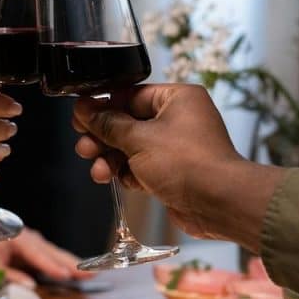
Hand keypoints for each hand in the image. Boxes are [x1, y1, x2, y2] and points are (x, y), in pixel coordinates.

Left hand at [0, 229, 94, 287]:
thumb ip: (7, 277)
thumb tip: (31, 287)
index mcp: (14, 237)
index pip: (37, 254)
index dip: (52, 265)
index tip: (68, 275)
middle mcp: (24, 236)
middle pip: (51, 251)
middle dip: (71, 263)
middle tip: (92, 273)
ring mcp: (26, 240)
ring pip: (51, 252)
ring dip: (68, 262)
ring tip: (88, 273)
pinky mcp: (24, 247)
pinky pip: (45, 254)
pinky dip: (58, 262)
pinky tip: (69, 270)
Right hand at [72, 84, 281, 245]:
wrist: (218, 203)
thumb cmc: (186, 163)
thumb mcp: (139, 139)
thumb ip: (108, 124)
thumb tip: (85, 110)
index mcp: (177, 99)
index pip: (131, 95)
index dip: (103, 107)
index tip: (80, 117)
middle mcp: (178, 119)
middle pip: (128, 122)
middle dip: (103, 137)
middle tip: (84, 146)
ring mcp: (176, 147)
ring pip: (132, 147)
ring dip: (111, 159)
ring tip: (97, 170)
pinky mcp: (172, 172)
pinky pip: (141, 167)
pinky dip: (126, 173)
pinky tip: (113, 179)